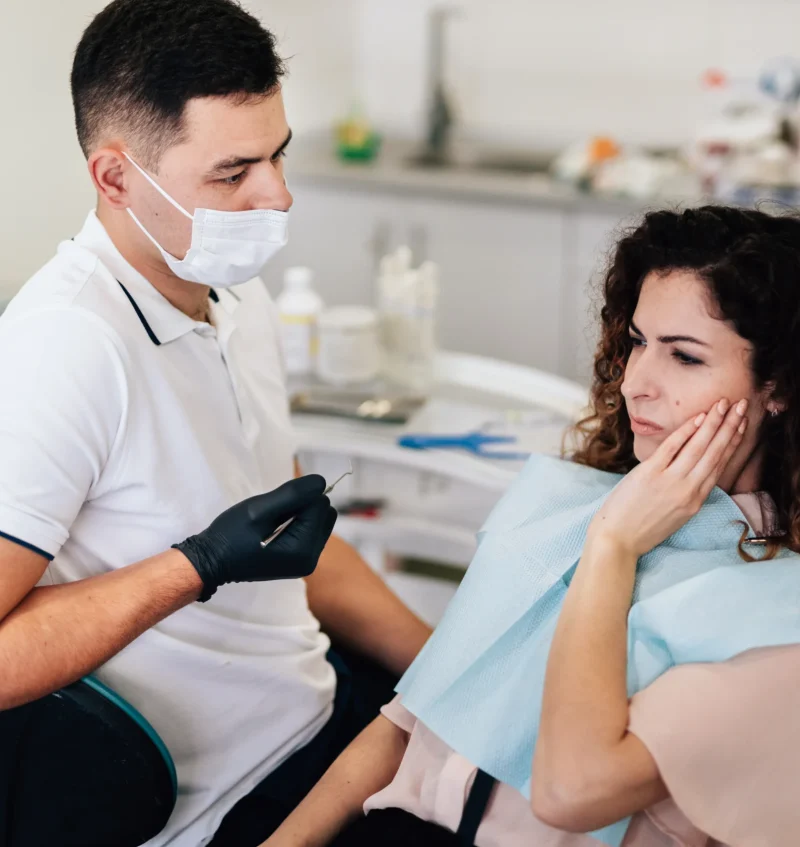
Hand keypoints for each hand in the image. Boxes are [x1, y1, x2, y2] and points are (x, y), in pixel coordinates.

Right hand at [173, 475, 337, 600]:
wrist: (212, 561)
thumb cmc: (232, 535)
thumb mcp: (259, 510)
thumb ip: (292, 495)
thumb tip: (322, 482)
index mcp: (304, 550)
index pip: (320, 504)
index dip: (298, 497)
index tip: (273, 506)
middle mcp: (311, 559)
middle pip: (325, 513)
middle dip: (303, 506)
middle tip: (273, 514)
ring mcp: (306, 562)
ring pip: (319, 520)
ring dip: (300, 514)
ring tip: (273, 522)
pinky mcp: (300, 560)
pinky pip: (310, 530)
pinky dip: (297, 523)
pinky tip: (276, 529)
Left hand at [587, 398, 748, 557]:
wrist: (617, 540)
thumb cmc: (641, 528)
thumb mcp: (674, 515)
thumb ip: (686, 493)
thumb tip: (692, 470)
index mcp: (695, 501)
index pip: (720, 465)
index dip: (732, 442)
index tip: (741, 425)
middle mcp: (688, 490)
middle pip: (715, 453)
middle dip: (730, 426)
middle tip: (742, 405)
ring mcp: (670, 481)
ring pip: (699, 447)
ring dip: (714, 423)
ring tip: (724, 404)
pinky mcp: (650, 474)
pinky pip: (672, 447)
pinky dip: (686, 431)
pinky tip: (698, 417)